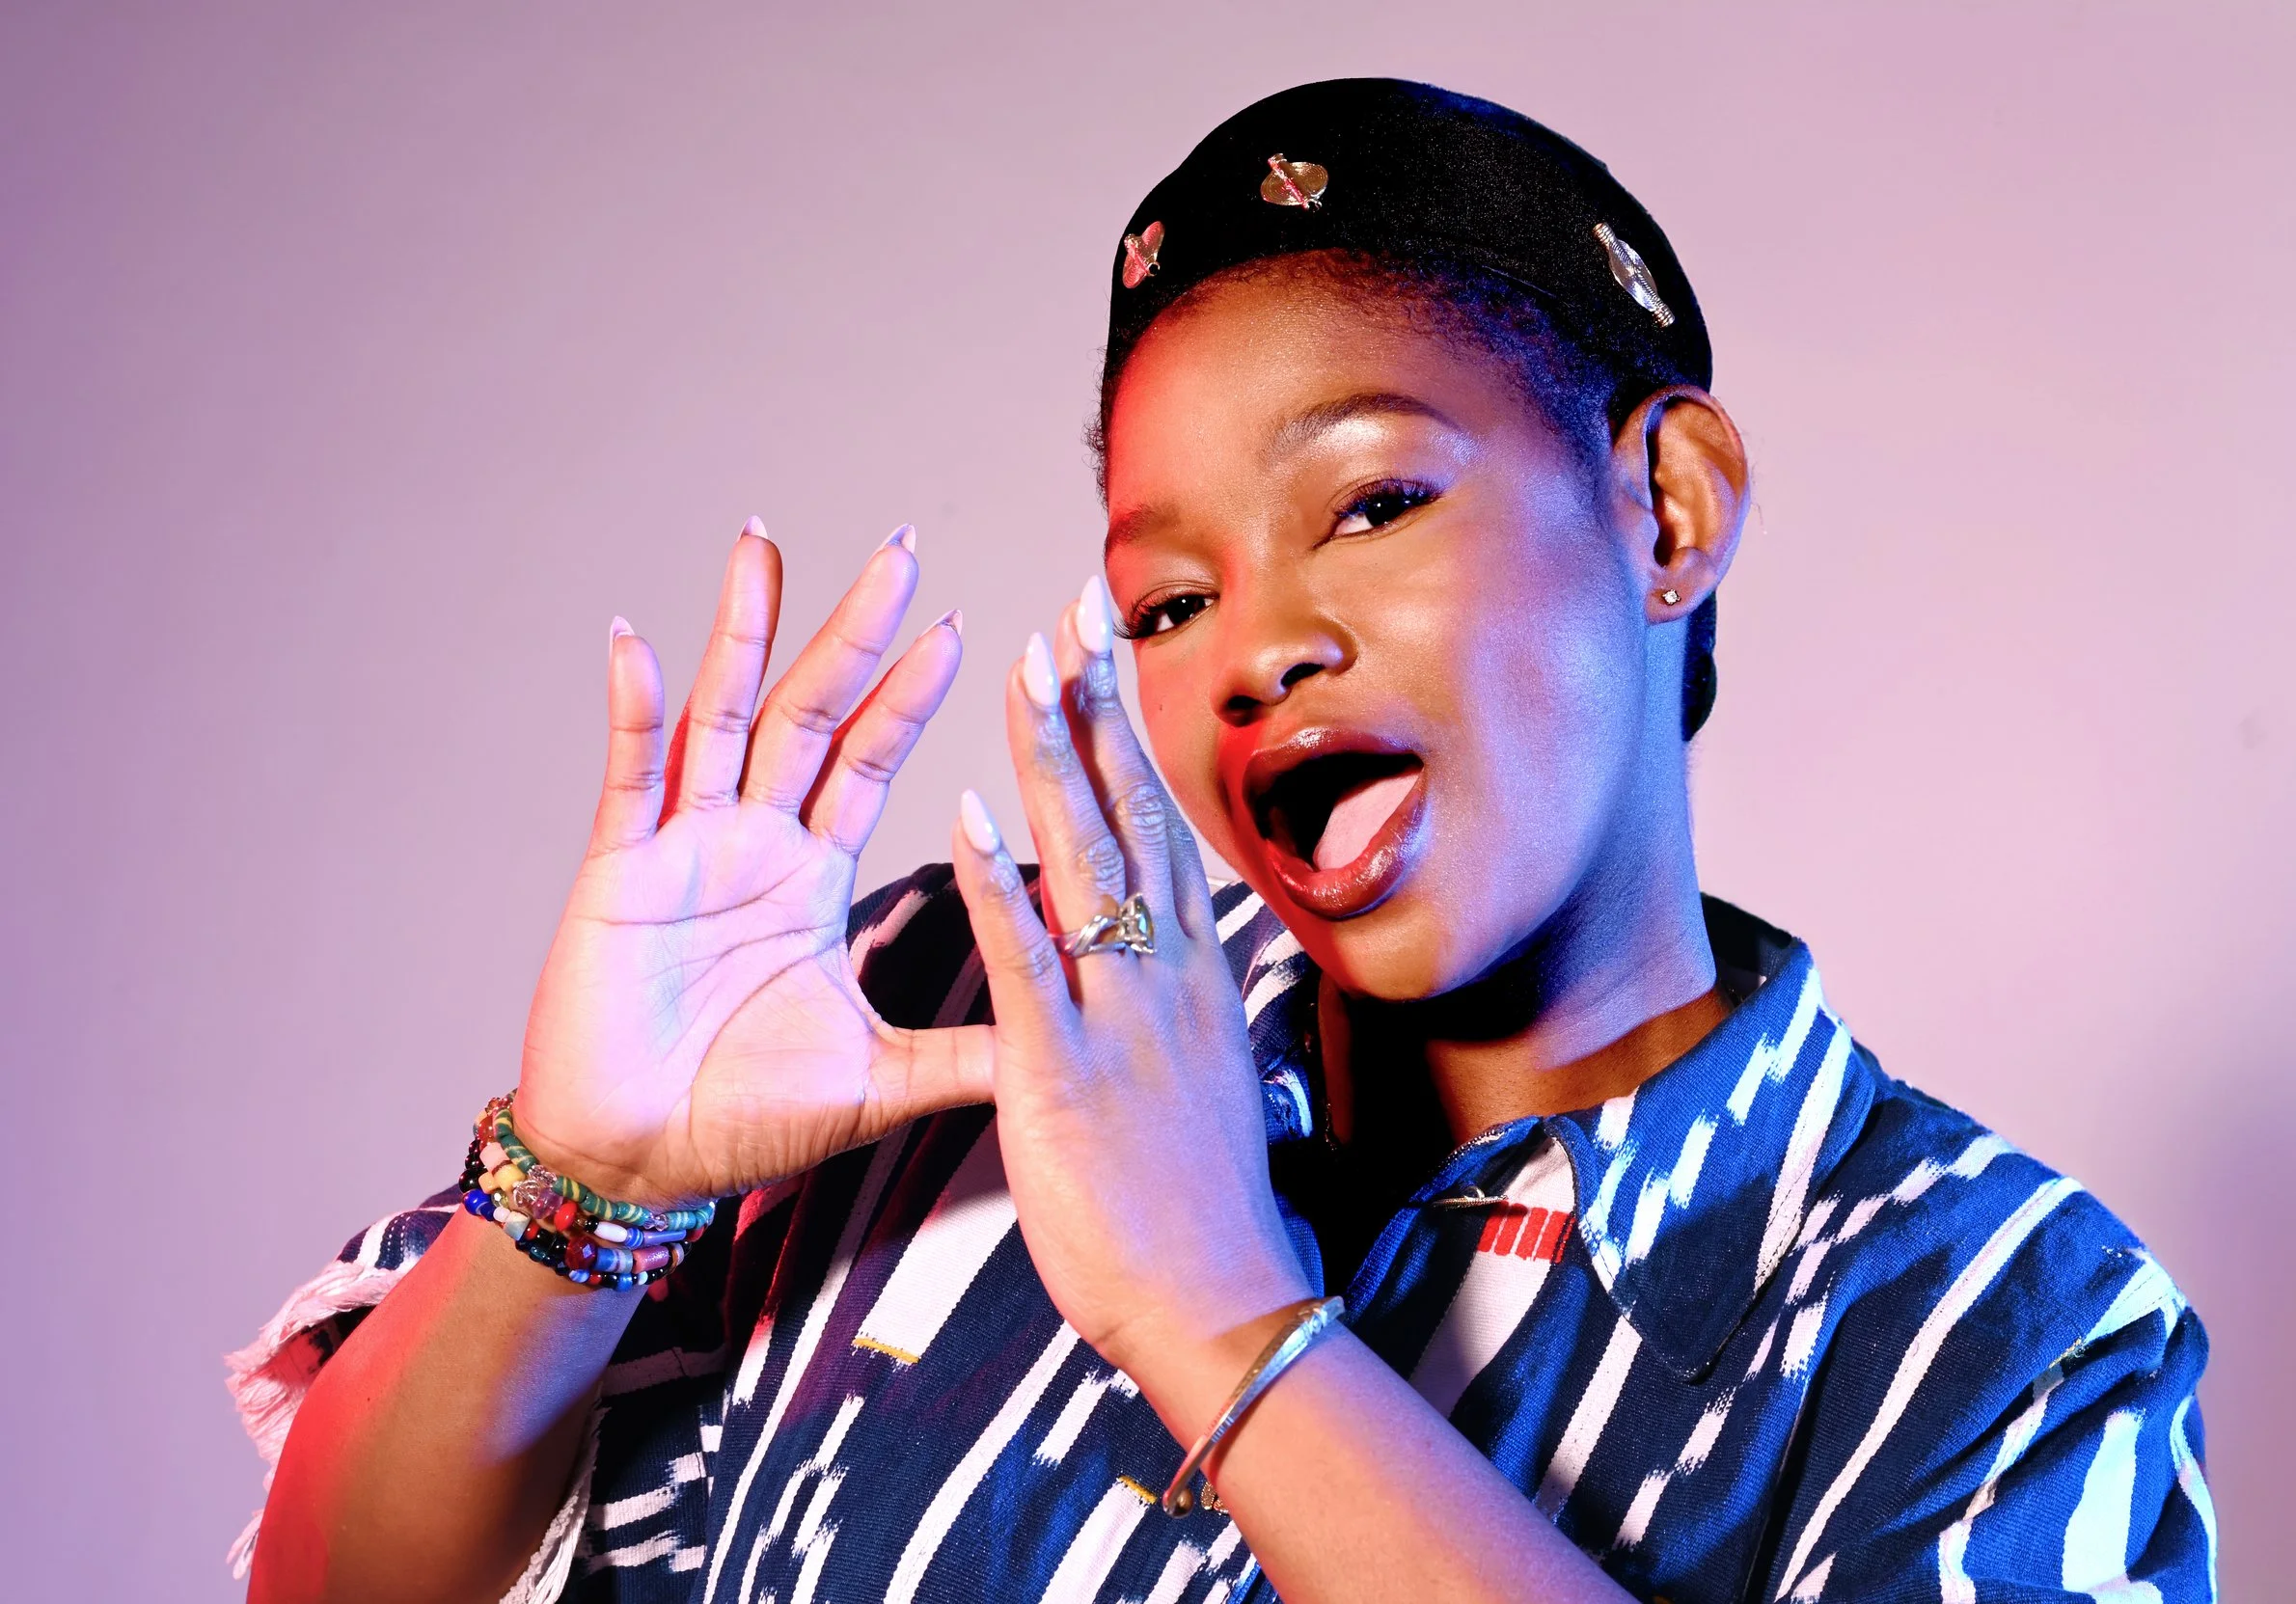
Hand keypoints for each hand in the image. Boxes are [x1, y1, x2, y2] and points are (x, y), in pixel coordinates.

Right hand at [514, 520, 989, 1207]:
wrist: (643, 1169)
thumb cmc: (748, 1120)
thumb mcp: (882, 1078)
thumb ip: (971, 1052)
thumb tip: (1073, 1044)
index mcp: (813, 872)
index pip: (875, 759)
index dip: (916, 692)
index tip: (972, 626)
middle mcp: (753, 839)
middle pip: (812, 710)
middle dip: (856, 628)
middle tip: (903, 549)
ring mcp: (684, 846)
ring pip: (722, 714)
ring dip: (745, 630)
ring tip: (765, 541)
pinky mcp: (619, 874)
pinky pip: (628, 777)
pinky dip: (632, 710)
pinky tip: (639, 641)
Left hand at [950, 577, 1312, 1389]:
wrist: (1221, 1300)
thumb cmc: (1204, 1203)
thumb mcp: (1203, 1081)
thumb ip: (1178, 1007)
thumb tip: (1171, 961)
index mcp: (1192, 973)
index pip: (1160, 825)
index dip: (1129, 736)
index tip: (1105, 661)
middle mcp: (1167, 972)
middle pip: (1130, 812)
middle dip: (1096, 707)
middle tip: (1071, 610)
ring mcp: (1120, 1012)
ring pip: (1083, 857)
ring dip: (1050, 754)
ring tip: (1022, 664)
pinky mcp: (1063, 1067)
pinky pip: (1025, 955)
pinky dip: (995, 880)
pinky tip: (966, 811)